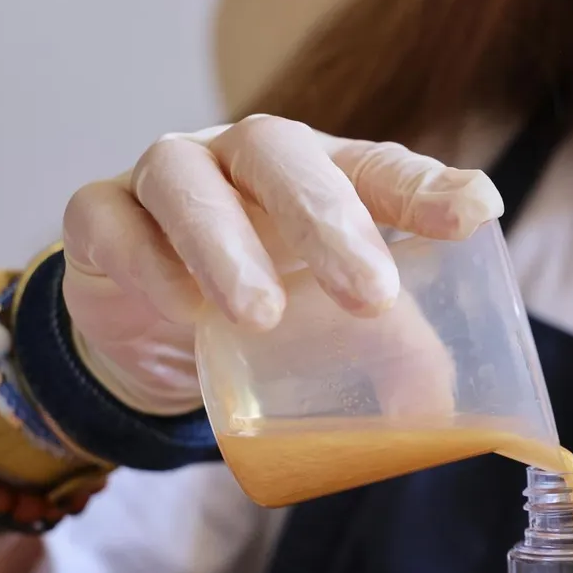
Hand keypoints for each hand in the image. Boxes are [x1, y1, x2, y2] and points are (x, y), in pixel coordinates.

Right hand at [60, 115, 501, 413]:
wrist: (154, 326)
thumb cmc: (272, 303)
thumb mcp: (342, 324)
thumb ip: (399, 354)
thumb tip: (439, 419)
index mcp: (321, 171)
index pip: (378, 166)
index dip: (425, 187)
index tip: (474, 215)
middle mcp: (244, 158)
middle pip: (281, 153)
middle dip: (327, 219)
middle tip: (367, 293)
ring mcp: (166, 178)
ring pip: (186, 180)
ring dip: (225, 244)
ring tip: (260, 316)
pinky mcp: (99, 215)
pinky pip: (113, 221)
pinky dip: (148, 263)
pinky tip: (184, 311)